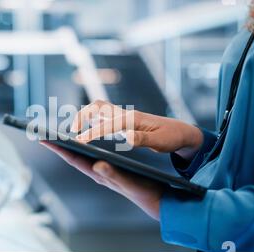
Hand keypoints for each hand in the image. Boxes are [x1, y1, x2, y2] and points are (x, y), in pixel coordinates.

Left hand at [40, 141, 162, 220]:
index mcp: (99, 174)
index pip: (74, 159)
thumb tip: (97, 165)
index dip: (58, 149)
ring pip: (81, 157)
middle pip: (73, 157)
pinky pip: (92, 157)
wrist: (155, 199)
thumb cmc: (143, 191)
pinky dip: (84, 148)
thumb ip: (113, 174)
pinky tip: (82, 144)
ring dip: (69, 147)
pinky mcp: (110, 169)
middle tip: (44, 134)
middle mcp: (98, 172)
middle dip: (59, 146)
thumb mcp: (129, 182)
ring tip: (58, 137)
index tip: (44, 139)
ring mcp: (103, 171)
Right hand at [71, 100, 202, 158]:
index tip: (79, 141)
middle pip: (98, 106)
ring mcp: (124, 116)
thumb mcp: (160, 142)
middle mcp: (126, 114)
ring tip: (75, 132)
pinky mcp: (124, 120)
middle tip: (72, 132)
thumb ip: (142, 140)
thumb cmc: (171, 137)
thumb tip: (126, 137)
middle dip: (82, 116)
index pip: (108, 125)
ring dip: (85, 116)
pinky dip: (92, 120)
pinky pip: (104, 116)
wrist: (181, 131)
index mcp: (133, 120)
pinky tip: (88, 130)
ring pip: (99, 109)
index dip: (92, 133)